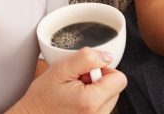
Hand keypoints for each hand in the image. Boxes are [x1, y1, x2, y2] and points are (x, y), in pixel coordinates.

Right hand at [10, 48, 126, 113]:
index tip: (86, 72)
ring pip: (109, 97)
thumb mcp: (61, 68)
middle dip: (99, 80)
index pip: (120, 79)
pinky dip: (92, 100)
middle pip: (116, 88)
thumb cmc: (42, 96)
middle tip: (77, 82)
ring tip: (75, 92)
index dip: (104, 70)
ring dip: (95, 90)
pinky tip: (76, 100)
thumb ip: (87, 58)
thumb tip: (107, 57)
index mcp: (92, 102)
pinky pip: (102, 106)